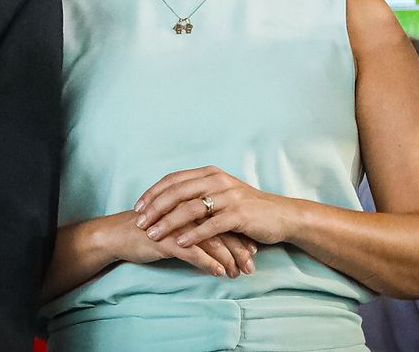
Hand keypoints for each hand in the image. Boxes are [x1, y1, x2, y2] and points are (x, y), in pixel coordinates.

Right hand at [95, 210, 257, 278]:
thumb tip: (221, 238)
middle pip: (222, 229)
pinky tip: (218, 273)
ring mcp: (178, 224)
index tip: (253, 251)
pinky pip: (193, 252)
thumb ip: (197, 224)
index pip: (223, 218)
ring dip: (228, 260)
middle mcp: (187, 210)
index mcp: (191, 204)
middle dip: (239, 250)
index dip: (240, 235)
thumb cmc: (149, 229)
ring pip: (211, 241)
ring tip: (238, 274)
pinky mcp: (167, 239)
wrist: (120, 234)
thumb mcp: (176, 222)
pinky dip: (208, 263)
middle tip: (251, 267)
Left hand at [136, 166, 296, 249]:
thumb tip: (168, 203)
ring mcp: (229, 196)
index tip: (137, 207)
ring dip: (169, 222)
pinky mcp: (239, 215)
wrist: (281, 216)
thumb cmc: (247, 209)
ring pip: (191, 208)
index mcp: (210, 173)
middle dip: (155, 208)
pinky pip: (210, 225)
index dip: (153, 193)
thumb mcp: (221, 195)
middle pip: (178, 192)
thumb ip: (198, 195)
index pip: (174, 180)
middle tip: (139, 222)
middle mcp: (217, 180)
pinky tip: (180, 243)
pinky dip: (193, 234)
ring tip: (153, 235)